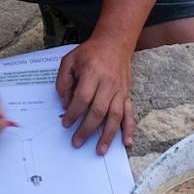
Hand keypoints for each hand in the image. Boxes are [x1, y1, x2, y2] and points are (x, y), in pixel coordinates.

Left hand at [57, 36, 133, 153]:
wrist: (114, 42)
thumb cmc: (90, 52)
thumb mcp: (69, 61)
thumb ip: (64, 82)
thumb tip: (66, 105)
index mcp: (92, 73)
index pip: (82, 98)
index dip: (73, 113)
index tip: (65, 123)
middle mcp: (108, 83)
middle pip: (98, 111)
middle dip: (87, 129)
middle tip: (76, 142)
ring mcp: (120, 90)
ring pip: (115, 116)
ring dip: (108, 135)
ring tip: (100, 150)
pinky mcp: (127, 94)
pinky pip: (129, 113)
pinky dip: (129, 129)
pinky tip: (127, 142)